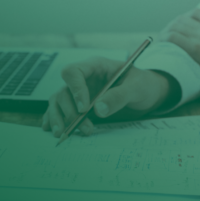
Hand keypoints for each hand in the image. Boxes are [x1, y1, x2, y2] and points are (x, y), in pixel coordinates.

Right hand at [42, 57, 172, 136]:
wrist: (149, 94)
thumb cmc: (144, 85)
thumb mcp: (137, 88)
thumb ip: (119, 96)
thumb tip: (98, 110)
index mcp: (95, 67)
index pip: (73, 72)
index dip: (75, 90)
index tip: (83, 109)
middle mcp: (84, 79)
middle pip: (63, 91)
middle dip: (70, 111)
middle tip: (85, 128)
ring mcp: (80, 92)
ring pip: (58, 101)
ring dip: (59, 118)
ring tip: (64, 134)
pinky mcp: (79, 105)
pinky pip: (60, 110)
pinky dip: (53, 119)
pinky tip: (51, 129)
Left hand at [160, 9, 199, 77]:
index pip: (197, 13)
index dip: (185, 17)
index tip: (180, 25)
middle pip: (183, 18)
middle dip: (172, 25)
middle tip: (166, 35)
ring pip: (176, 26)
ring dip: (166, 32)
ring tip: (161, 40)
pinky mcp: (195, 48)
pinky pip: (173, 38)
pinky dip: (164, 40)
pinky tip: (161, 46)